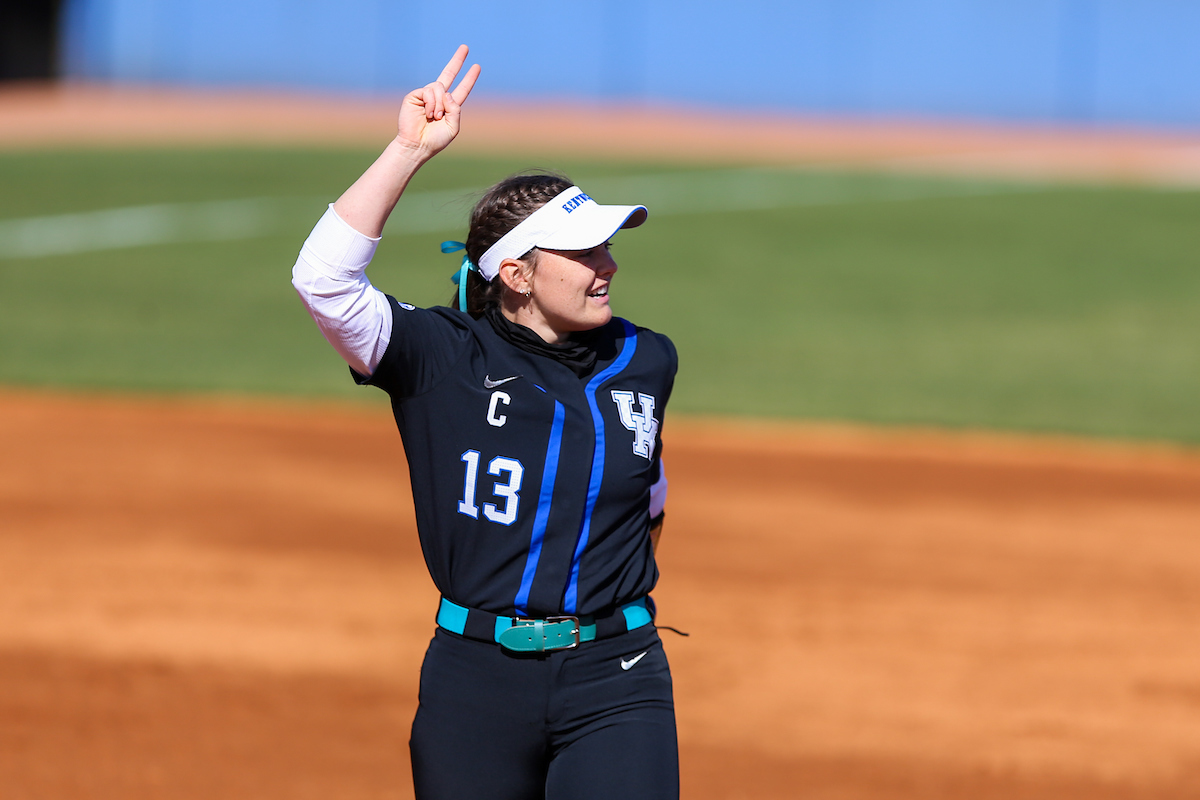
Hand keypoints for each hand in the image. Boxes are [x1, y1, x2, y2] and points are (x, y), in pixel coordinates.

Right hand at [396, 45, 480, 159]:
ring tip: (436, 117)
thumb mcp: (453, 126)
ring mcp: (426, 95)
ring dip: (440, 104)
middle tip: (465, 47)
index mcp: (449, 106)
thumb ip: (455, 109)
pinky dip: (432, 103)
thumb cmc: (435, 140)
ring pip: (440, 87)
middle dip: (458, 60)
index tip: (477, 67)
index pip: (462, 89)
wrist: (417, 145)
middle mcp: (438, 98)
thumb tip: (447, 92)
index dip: (469, 79)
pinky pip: (429, 91)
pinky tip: (429, 114)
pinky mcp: (415, 95)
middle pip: (448, 74)